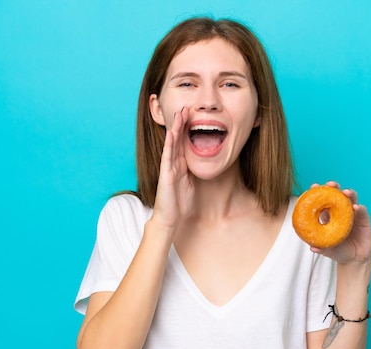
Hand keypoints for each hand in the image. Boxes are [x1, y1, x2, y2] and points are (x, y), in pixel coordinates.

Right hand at [152, 107, 193, 230]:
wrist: (170, 219)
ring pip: (172, 143)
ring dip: (176, 128)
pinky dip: (169, 143)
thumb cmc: (180, 204)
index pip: (183, 143)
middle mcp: (173, 164)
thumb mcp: (192, 184)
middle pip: (177, 139)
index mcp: (180, 165)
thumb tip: (204, 164)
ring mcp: (168, 168)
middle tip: (186, 107)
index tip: (192, 115)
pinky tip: (172, 132)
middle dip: (181, 123)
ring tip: (180, 113)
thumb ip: (194, 172)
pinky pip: (168, 156)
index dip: (187, 129)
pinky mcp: (166, 174)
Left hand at [309, 181, 370, 265]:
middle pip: (337, 195)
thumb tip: (312, 248)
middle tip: (330, 184)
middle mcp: (341, 212)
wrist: (355, 259)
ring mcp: (353, 214)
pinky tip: (356, 207)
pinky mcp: (364, 219)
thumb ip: (321, 248)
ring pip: (351, 199)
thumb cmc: (339, 252)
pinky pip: (362, 211)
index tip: (314, 186)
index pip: (323, 201)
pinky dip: (359, 208)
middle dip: (334, 187)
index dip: (319, 193)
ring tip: (345, 192)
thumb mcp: (329, 251)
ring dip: (349, 193)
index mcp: (329, 216)